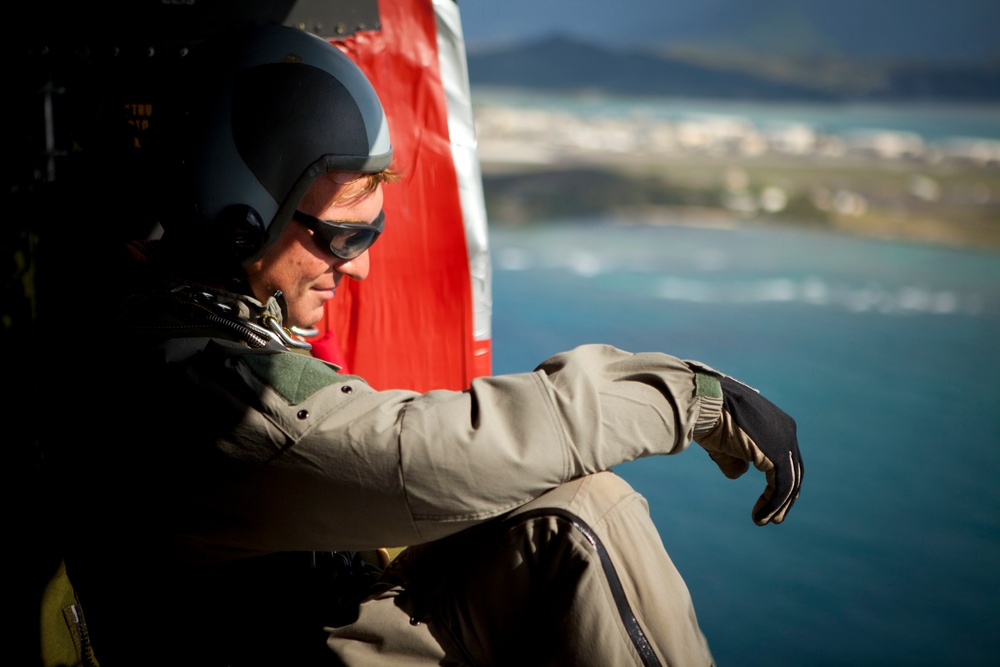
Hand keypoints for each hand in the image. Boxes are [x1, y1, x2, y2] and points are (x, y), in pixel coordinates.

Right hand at [696, 374, 802, 524]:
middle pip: (794, 469)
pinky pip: (781, 486)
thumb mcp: (724, 442)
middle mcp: (786, 429)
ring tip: (767, 522)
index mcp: (776, 422)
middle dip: (785, 496)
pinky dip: (772, 504)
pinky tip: (760, 517)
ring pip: (789, 481)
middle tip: (776, 516)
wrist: (705, 404)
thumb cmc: (709, 418)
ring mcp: (785, 441)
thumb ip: (735, 459)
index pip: (786, 456)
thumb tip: (739, 474)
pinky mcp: (778, 454)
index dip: (781, 479)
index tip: (774, 499)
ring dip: (778, 505)